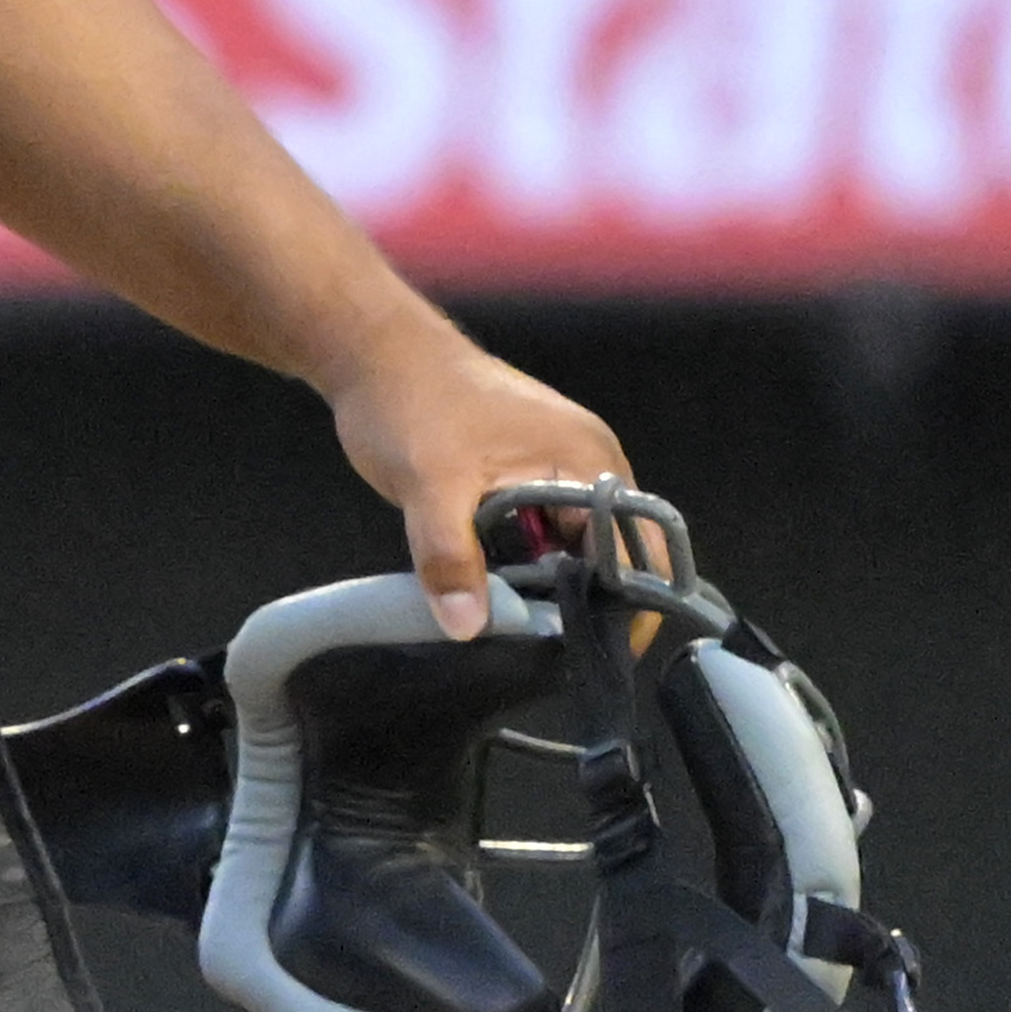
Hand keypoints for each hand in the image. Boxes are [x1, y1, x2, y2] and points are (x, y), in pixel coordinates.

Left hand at [319, 306, 632, 640]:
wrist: (373, 355)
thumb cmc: (410, 401)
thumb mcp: (428, 484)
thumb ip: (449, 556)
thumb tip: (469, 626)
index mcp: (586, 459)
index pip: (637, 546)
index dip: (630, 604)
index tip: (607, 656)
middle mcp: (586, 463)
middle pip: (613, 552)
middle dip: (593, 604)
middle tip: (559, 656)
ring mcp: (556, 468)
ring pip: (575, 546)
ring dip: (557, 588)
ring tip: (532, 639)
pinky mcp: (524, 476)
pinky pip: (545, 534)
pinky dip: (531, 568)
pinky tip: (506, 600)